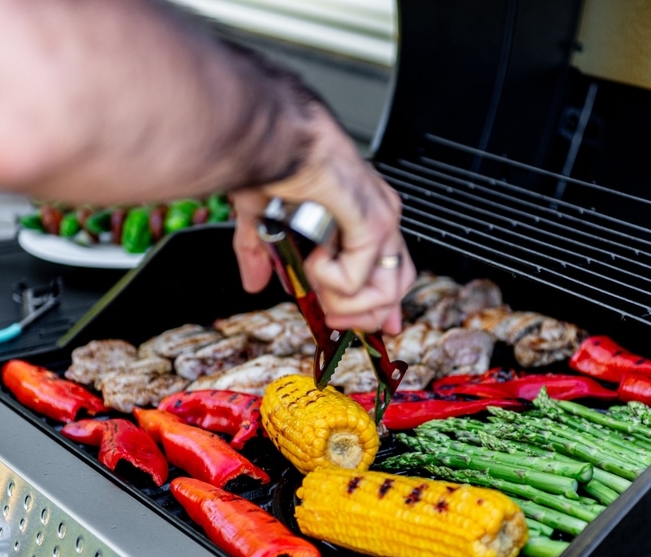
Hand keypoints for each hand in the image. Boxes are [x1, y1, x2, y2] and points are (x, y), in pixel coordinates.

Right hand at [232, 110, 414, 334]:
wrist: (268, 134)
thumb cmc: (270, 160)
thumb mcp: (263, 218)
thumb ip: (262, 254)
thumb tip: (253, 282)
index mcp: (364, 211)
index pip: (392, 270)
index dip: (382, 305)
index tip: (371, 327)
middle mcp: (382, 214)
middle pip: (397, 287)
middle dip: (363, 315)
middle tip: (331, 315)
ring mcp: (382, 218)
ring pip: (384, 292)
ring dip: (343, 300)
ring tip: (315, 277)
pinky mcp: (372, 222)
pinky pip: (358, 279)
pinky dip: (329, 278)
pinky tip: (314, 254)